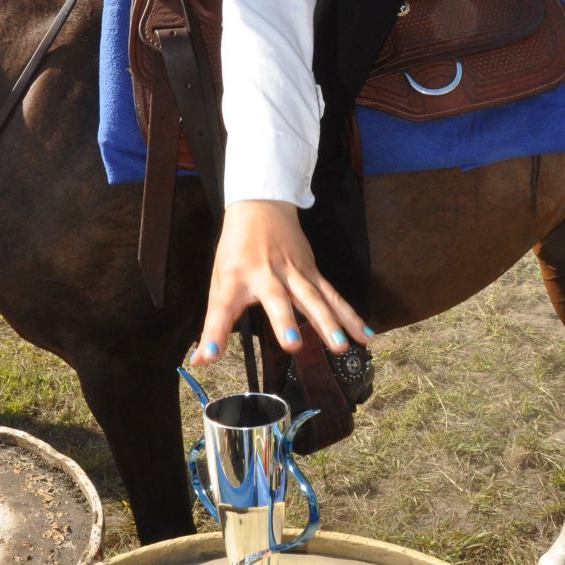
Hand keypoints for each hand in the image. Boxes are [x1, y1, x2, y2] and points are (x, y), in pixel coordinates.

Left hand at [190, 199, 372, 366]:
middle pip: (276, 299)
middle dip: (285, 322)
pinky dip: (348, 314)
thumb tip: (201, 359)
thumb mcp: (220, 280)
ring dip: (328, 322)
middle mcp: (265, 274)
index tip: (209, 354)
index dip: (215, 332)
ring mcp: (292, 271)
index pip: (221, 307)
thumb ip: (214, 323)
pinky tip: (363, 333)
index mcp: (235, 277)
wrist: (261, 205)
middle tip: (293, 346)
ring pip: (312, 297)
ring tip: (339, 345)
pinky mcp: (311, 270)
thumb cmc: (237, 248)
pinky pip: (332, 294)